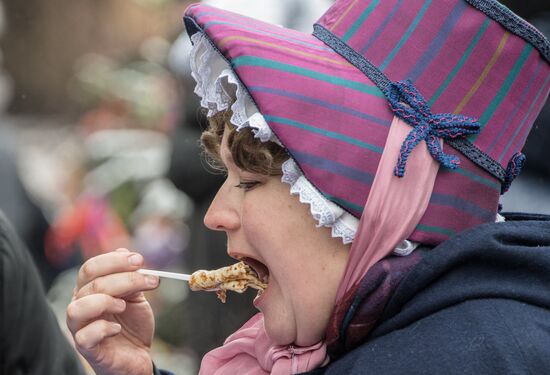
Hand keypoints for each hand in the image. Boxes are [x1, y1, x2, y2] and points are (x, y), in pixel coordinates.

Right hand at [67, 248, 159, 374]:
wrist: (138, 355)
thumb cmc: (132, 324)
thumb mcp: (135, 297)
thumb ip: (130, 277)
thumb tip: (124, 251)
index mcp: (89, 289)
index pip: (91, 267)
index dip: (114, 261)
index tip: (140, 260)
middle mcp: (79, 305)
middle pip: (92, 283)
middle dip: (124, 278)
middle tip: (149, 279)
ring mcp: (79, 328)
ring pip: (78, 307)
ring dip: (105, 301)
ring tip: (124, 305)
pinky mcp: (86, 348)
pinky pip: (84, 336)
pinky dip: (103, 328)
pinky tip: (118, 329)